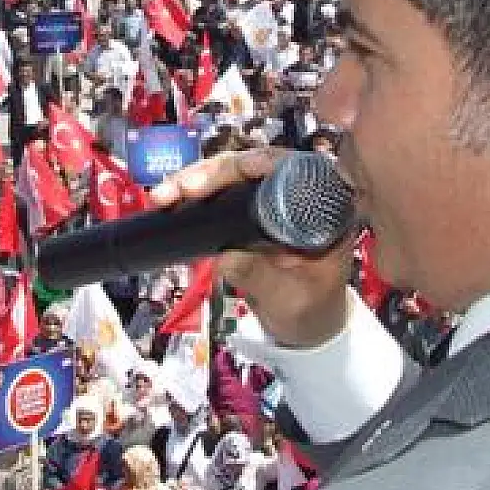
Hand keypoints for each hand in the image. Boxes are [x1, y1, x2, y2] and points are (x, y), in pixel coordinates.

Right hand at [151, 147, 354, 348]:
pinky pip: (222, 192)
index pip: (291, 169)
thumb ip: (261, 278)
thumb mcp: (289, 299)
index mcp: (324, 209)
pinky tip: (171, 198)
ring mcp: (274, 201)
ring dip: (197, 179)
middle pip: (256, 164)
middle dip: (214, 171)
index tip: (221, 176)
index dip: (254, 165)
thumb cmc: (310, 311)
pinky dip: (195, 194)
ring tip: (165, 193)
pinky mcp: (252, 211)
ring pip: (233, 174)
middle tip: (182, 188)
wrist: (306, 325)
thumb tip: (224, 258)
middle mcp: (300, 196)